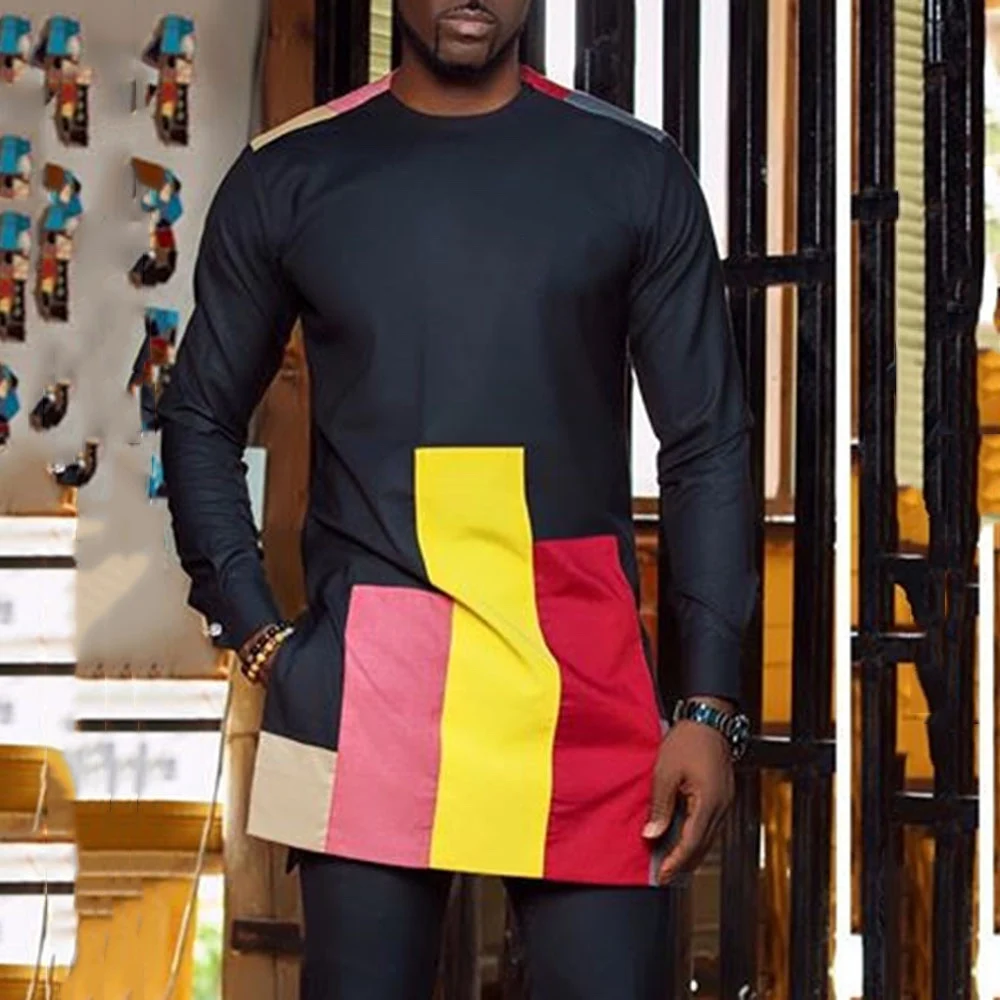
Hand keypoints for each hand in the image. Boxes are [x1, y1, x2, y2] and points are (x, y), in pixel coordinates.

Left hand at [642, 707, 734, 885]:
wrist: (709, 719)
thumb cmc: (689, 740)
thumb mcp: (665, 772)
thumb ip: (660, 806)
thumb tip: (653, 834)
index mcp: (708, 802)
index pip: (692, 842)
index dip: (677, 861)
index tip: (663, 875)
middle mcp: (721, 806)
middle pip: (703, 845)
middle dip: (684, 862)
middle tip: (664, 874)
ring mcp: (724, 802)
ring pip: (708, 837)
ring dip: (690, 850)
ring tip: (670, 860)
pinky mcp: (722, 796)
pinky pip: (710, 824)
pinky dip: (696, 834)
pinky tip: (682, 836)